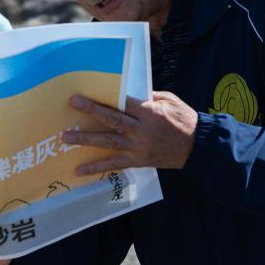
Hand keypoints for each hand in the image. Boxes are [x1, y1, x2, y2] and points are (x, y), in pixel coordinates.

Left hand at [65, 91, 198, 174]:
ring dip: (86, 140)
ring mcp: (138, 148)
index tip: (85, 94)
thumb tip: (128, 94)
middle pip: (113, 120)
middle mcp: (142, 131)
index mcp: (150, 113)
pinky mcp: (137, 161)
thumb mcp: (169, 101)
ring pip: (108, 143)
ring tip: (66, 138)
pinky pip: (114, 165)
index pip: (122, 103)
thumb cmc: (184, 120)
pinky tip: (79, 170)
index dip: (103, 98)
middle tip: (72, 106)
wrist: (198, 147)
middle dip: (91, 112)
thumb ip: (148, 97)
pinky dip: (96, 168)